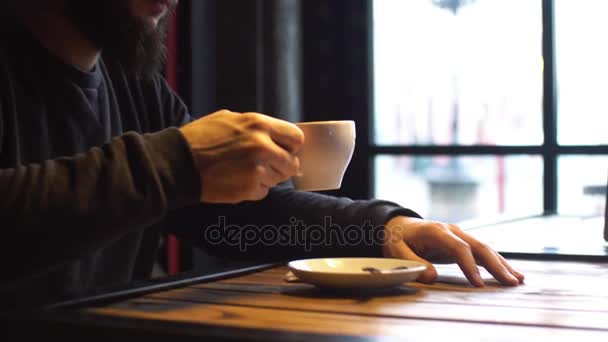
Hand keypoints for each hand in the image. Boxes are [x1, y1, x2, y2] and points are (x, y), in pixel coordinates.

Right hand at [179, 110, 303, 203]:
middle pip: (292, 163)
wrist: (177, 162)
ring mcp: (256, 170)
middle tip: (265, 164)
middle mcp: (262, 147)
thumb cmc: (200, 138)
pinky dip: (253, 189)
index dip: (291, 145)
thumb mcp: (230, 119)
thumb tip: (278, 136)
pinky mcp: (248, 190)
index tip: (284, 149)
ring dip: (266, 177)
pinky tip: (236, 180)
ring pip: (278, 179)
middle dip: (281, 165)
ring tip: (243, 171)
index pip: (296, 138)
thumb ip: (257, 127)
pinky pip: (264, 192)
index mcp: (259, 125)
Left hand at [384, 216, 524, 286]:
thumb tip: (431, 276)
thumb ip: (413, 263)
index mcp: (436, 231)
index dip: (470, 266)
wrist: (399, 225)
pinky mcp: (462, 241)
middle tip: (510, 283)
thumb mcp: (397, 251)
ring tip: (518, 280)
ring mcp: (460, 234)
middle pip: (478, 247)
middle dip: (496, 265)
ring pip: (485, 248)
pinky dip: (497, 262)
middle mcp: (452, 230)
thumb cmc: (397, 239)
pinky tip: (510, 273)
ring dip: (502, 264)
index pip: (459, 248)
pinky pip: (482, 252)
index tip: (479, 284)